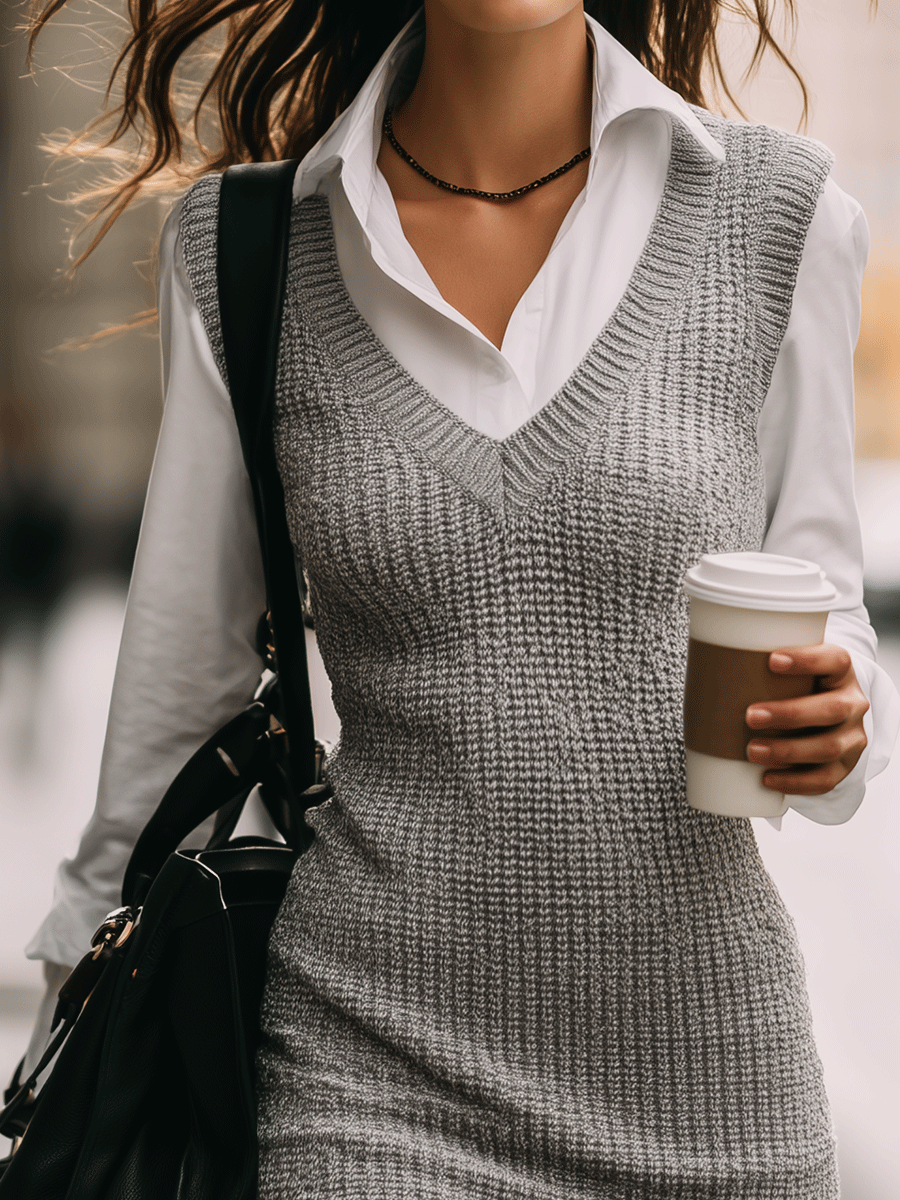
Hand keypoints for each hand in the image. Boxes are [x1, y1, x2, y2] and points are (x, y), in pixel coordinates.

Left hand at [745, 644, 869, 794]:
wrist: (823, 717)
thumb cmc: (794, 689)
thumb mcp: (789, 672)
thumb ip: (762, 668)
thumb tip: (706, 667)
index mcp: (840, 672)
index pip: (835, 660)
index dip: (807, 660)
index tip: (772, 660)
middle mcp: (853, 703)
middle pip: (833, 708)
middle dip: (790, 714)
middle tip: (751, 716)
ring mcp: (852, 737)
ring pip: (829, 747)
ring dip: (788, 751)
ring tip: (752, 751)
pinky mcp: (844, 766)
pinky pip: (825, 779)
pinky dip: (795, 782)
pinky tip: (768, 779)